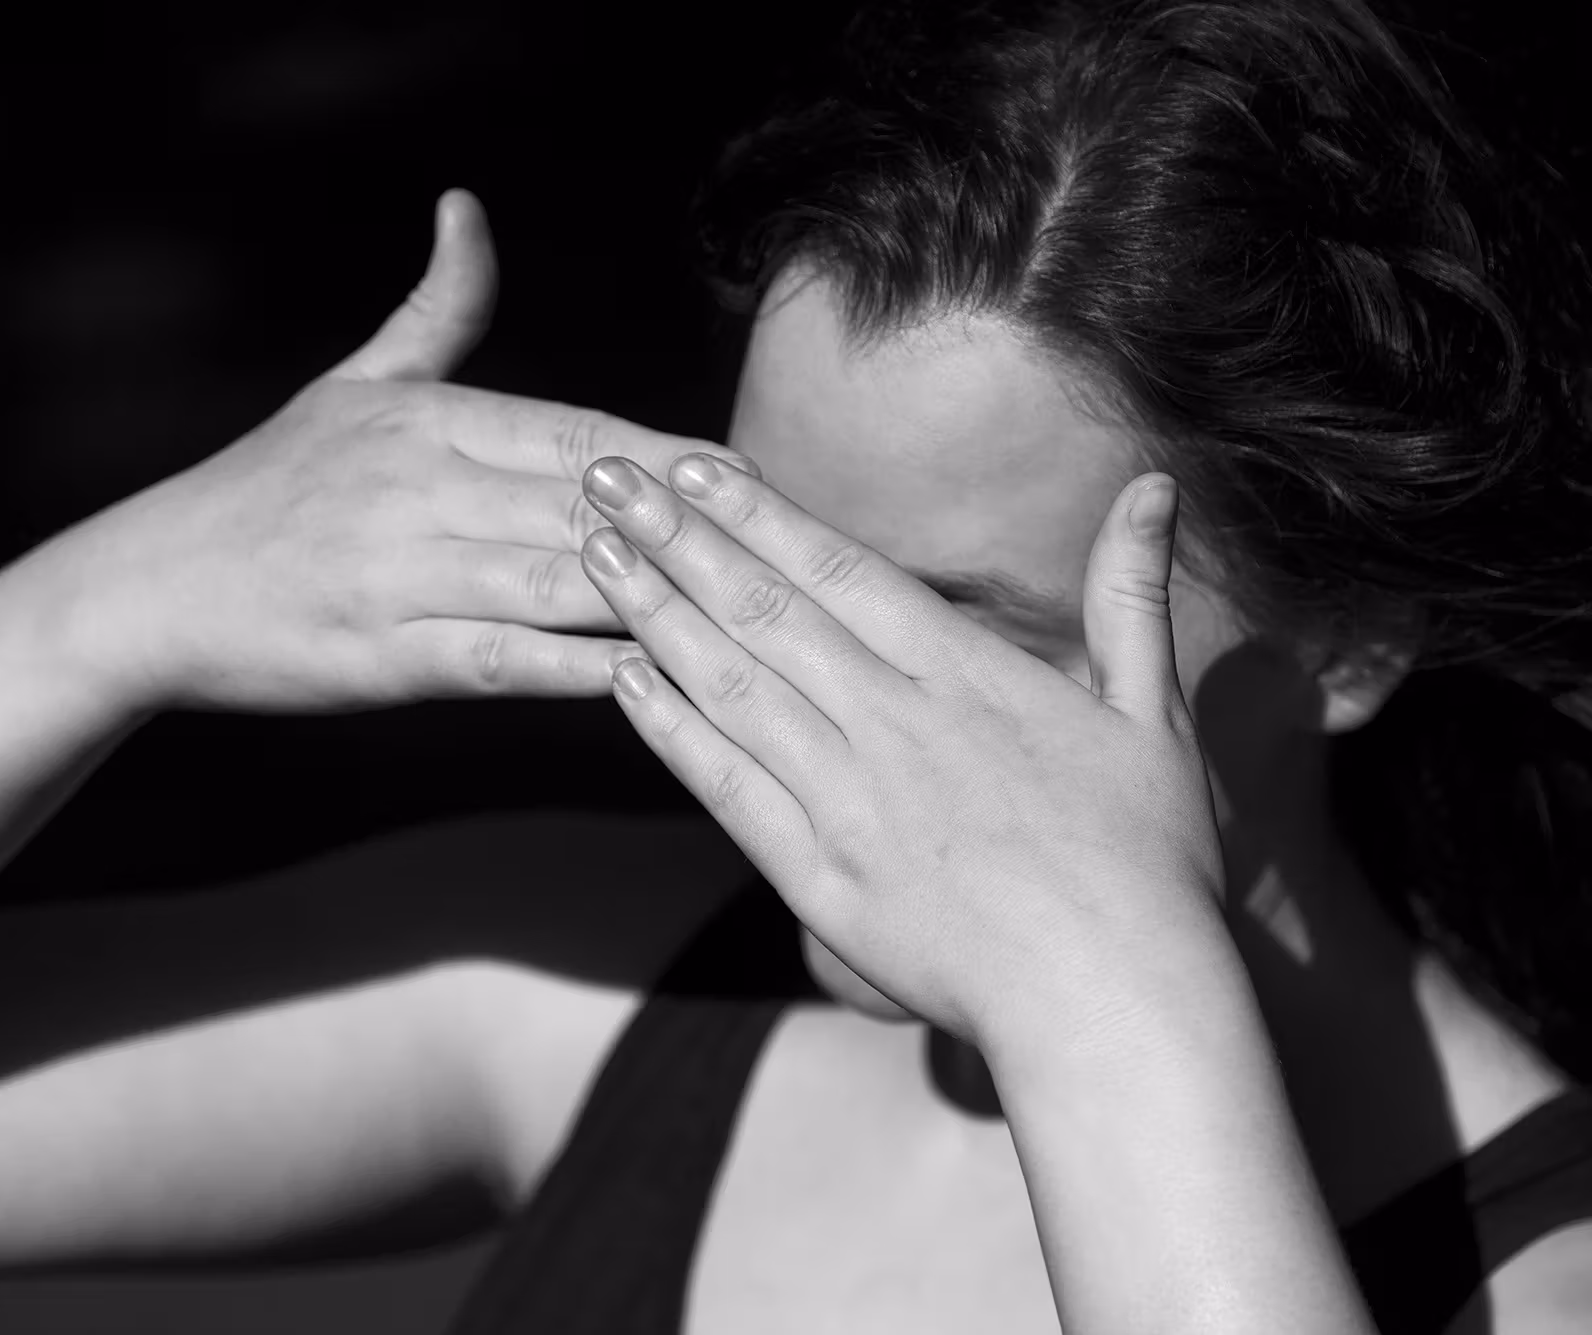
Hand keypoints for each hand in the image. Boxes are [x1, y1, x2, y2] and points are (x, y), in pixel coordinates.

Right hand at [38, 189, 758, 714]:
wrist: (150, 587)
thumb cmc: (263, 490)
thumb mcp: (351, 386)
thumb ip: (431, 309)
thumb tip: (468, 208)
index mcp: (430, 421)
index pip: (584, 434)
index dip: (678, 460)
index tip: (757, 478)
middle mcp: (425, 486)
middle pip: (593, 506)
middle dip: (697, 530)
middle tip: (794, 551)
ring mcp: (406, 571)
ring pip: (563, 579)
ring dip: (663, 594)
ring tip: (754, 615)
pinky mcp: (386, 653)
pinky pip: (505, 659)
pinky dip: (582, 667)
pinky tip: (654, 679)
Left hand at [577, 452, 1228, 1049]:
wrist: (1112, 1002)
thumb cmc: (1145, 864)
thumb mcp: (1152, 715)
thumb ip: (1131, 596)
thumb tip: (1155, 483)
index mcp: (966, 675)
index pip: (839, 568)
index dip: (756, 512)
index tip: (690, 466)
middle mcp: (893, 722)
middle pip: (765, 608)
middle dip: (676, 536)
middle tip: (603, 477)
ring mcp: (847, 800)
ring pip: (731, 683)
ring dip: (655, 613)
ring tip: (590, 552)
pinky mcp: (816, 879)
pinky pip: (728, 788)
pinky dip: (672, 731)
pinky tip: (622, 680)